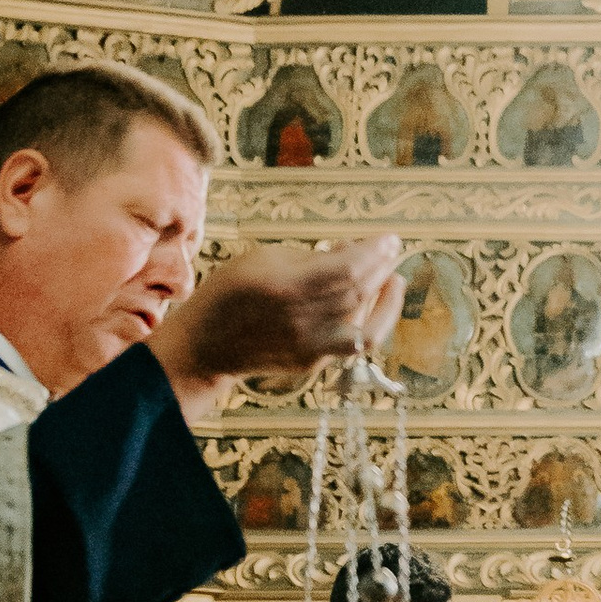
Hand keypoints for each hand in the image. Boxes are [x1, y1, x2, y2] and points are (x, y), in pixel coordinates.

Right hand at [150, 235, 405, 422]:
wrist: (207, 346)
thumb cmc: (232, 292)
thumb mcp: (264, 259)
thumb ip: (310, 258)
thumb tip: (350, 251)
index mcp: (286, 287)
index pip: (348, 269)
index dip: (375, 253)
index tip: (390, 238)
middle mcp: (302, 321)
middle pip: (359, 293)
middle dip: (383, 268)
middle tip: (394, 250)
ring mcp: (309, 347)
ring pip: (365, 323)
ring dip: (384, 298)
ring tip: (392, 278)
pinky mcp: (313, 363)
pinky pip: (352, 343)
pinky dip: (367, 319)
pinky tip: (371, 301)